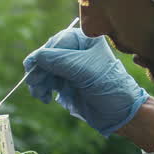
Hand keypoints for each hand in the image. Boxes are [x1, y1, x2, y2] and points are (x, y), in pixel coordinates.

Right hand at [23, 27, 147, 135]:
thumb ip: (59, 61)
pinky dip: (42, 88)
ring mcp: (71, 66)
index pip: (56, 42)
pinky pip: (48, 80)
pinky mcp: (67, 81)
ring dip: (38, 81)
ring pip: (45, 69)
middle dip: (39, 70)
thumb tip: (35, 57)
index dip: (44, 56)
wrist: (119, 113)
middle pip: (48, 55)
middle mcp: (77, 50)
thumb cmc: (108, 87)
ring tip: (39, 94)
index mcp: (86, 40)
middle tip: (34, 85)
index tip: (34, 69)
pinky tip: (44, 97)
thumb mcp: (84, 71)